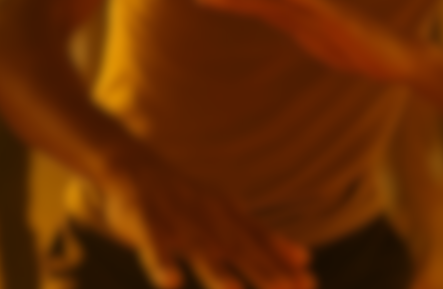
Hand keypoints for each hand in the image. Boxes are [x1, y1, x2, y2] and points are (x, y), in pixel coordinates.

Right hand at [97, 145, 312, 288]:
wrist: (134, 166)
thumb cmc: (186, 197)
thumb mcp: (229, 214)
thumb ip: (265, 238)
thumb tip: (306, 259)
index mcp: (230, 217)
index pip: (261, 245)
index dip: (282, 265)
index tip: (309, 285)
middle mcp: (208, 220)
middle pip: (237, 250)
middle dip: (261, 271)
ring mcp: (177, 222)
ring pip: (199, 250)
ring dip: (217, 272)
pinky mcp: (146, 223)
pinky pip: (153, 246)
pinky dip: (161, 263)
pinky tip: (171, 282)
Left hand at [196, 0, 422, 83]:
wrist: (404, 59)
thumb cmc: (363, 49)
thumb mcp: (320, 43)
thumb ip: (299, 29)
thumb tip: (278, 21)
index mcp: (300, 20)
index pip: (259, 7)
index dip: (233, 1)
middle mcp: (309, 13)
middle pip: (263, 4)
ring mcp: (327, 16)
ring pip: (285, 4)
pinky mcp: (346, 22)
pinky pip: (321, 6)